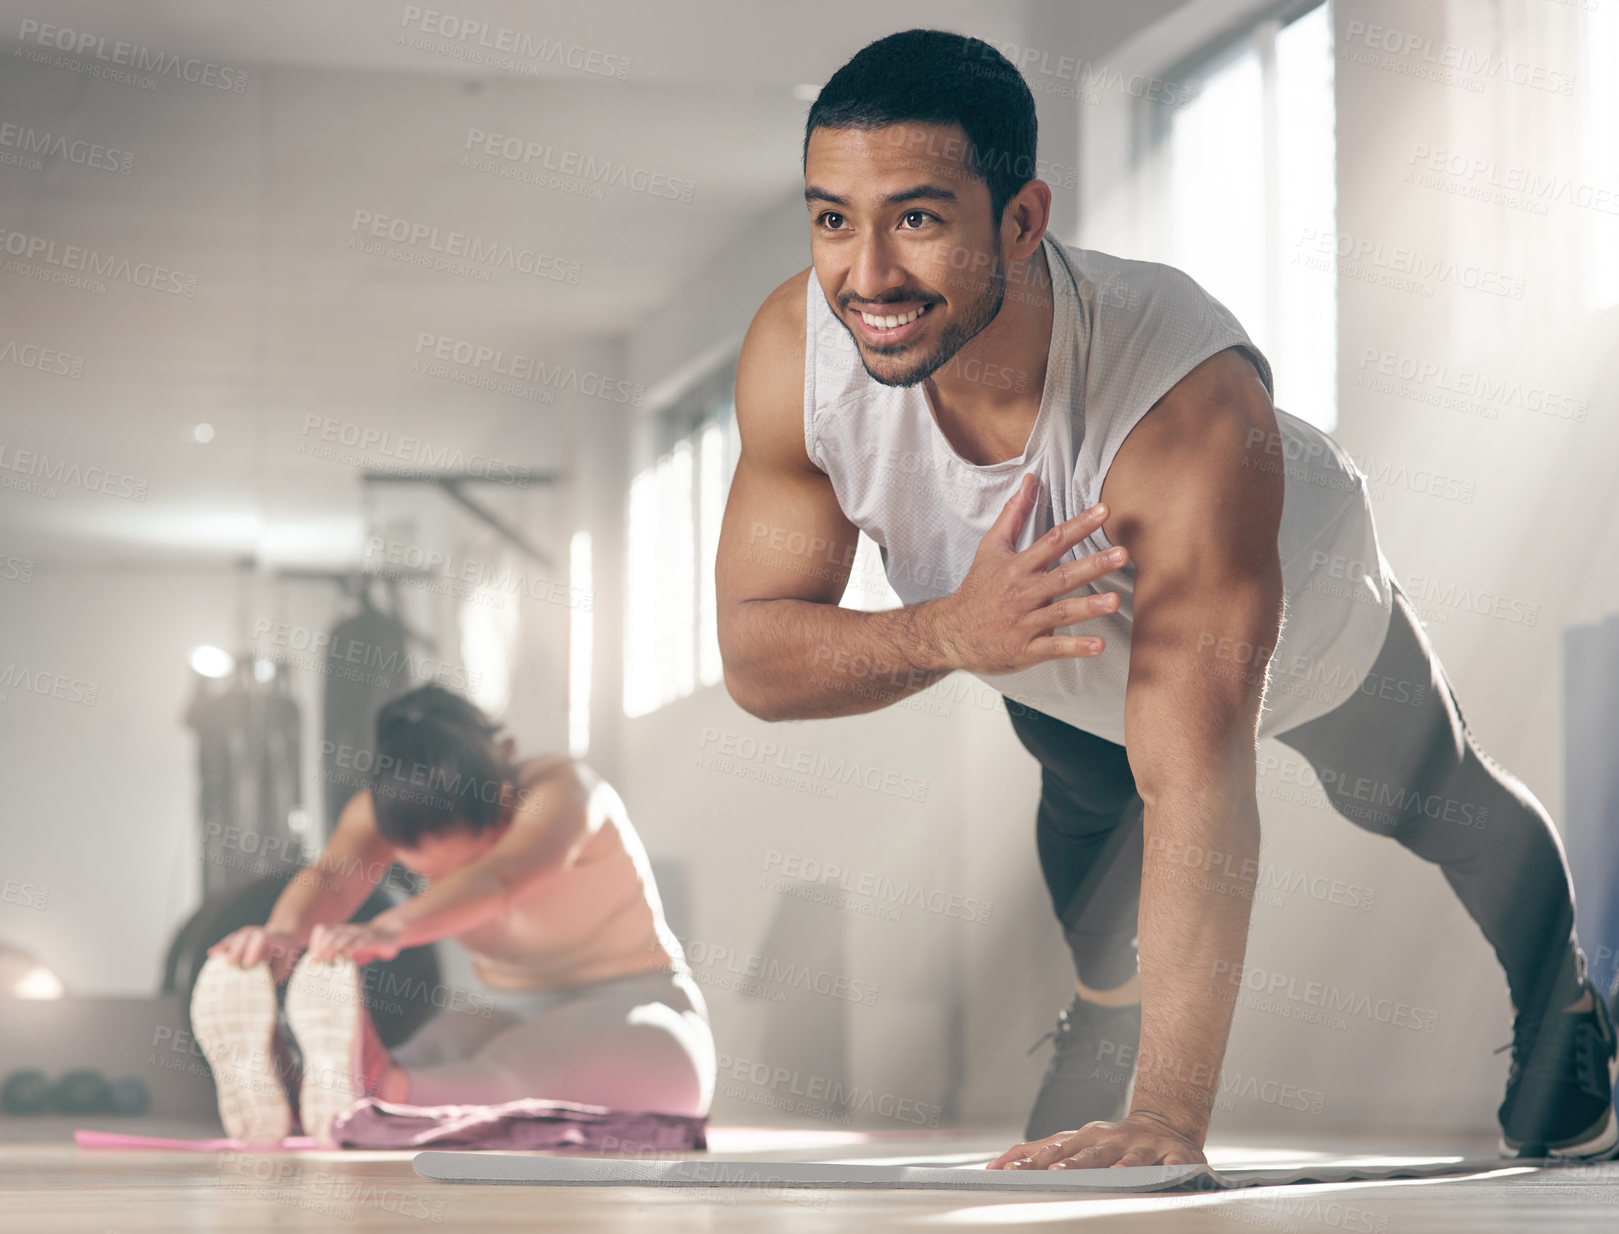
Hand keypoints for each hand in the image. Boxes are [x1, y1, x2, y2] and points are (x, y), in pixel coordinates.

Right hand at [207, 926, 304, 983]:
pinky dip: (221, 947)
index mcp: (273, 941)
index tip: (248, 964)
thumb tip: (261, 994)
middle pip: (245, 937)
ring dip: (226, 947)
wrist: (283, 939)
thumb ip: (272, 976)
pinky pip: (229, 941)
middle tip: (230, 963)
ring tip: (215, 956)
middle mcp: (259, 934)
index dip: (254, 950)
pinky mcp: (239, 937)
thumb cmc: (282, 959)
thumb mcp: (283, 967)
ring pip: (236, 937)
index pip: (262, 939)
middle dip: (237, 950)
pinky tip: (212, 953)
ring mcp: (248, 934)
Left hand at [306, 919, 402, 965]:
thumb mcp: (351, 946)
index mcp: (343, 930)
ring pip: (346, 936)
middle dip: (322, 947)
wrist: (391, 931)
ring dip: (335, 947)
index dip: (316, 943)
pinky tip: (349, 954)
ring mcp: (363, 933)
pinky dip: (355, 946)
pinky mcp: (375, 939)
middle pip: (332, 934)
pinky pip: (364, 941)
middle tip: (318, 962)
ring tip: (328, 959)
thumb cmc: (367, 943)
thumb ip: (338, 954)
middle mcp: (351, 930)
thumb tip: (321, 968)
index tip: (313, 958)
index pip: (324, 930)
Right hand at [927, 474, 1127, 674]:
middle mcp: (1022, 593)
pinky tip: (1098, 645)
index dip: (1079, 525)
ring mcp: (1023, 622)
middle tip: (1121, 555)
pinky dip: (1075, 648)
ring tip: (1114, 601)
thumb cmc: (978, 588)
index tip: (1104, 512)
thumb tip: (1030, 480)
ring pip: (1060, 613)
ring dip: (1088, 607)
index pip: (1053, 541)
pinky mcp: (1024, 649)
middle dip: (1092, 566)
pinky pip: (1053, 648)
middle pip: (1061, 577)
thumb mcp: (991, 547)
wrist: (951, 632)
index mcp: (1017, 567)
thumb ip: (1013, 514)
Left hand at [987, 1114, 1206, 1170]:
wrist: (1164, 1124)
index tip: (1009, 1170)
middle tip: (1054, 1174)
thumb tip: (995, 1164)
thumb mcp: (1075, 1141)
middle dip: (1071, 1164)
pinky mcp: (1174, 1155)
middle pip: (1089, 1154)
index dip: (1032, 1160)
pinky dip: (1171, 1168)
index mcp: (1086, 1138)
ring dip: (1120, 1166)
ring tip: (1111, 1175)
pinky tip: (1166, 1174)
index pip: (1054, 1149)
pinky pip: (1174, 1164)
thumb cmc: (1111, 1140)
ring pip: (1130, 1158)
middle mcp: (1111, 1140)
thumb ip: (1038, 1152)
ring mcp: (1142, 1147)